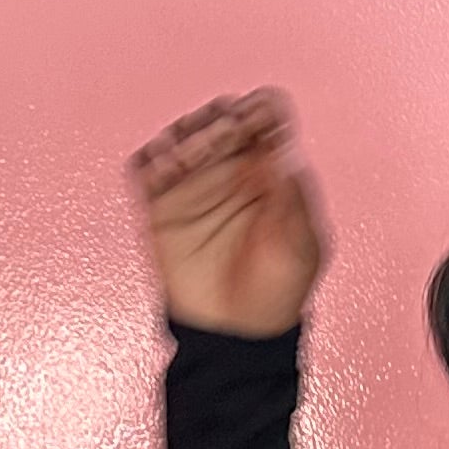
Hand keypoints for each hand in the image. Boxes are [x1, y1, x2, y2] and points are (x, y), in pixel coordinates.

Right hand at [129, 88, 327, 337]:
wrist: (235, 337)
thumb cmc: (274, 295)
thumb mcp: (301, 247)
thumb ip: (293, 197)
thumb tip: (283, 150)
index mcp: (270, 174)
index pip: (265, 122)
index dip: (262, 110)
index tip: (261, 115)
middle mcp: (230, 172)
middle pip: (221, 120)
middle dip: (223, 119)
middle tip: (226, 132)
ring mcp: (194, 187)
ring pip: (183, 136)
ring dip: (188, 133)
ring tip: (194, 151)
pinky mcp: (160, 207)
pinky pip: (147, 169)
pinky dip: (152, 158)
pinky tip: (164, 166)